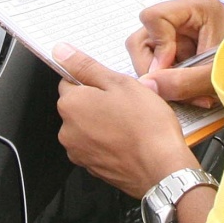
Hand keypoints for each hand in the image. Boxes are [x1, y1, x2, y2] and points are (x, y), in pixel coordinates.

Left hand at [55, 44, 198, 199]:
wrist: (162, 170)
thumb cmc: (146, 127)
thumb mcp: (120, 83)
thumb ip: (86, 66)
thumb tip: (61, 52)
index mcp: (71, 105)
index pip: (70, 81)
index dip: (93, 80)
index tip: (112, 85)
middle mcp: (68, 131)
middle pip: (79, 106)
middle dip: (98, 102)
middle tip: (127, 104)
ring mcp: (79, 153)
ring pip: (88, 128)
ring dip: (104, 123)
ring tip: (131, 124)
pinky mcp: (92, 168)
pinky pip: (97, 147)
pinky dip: (109, 142)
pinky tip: (130, 140)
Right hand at [126, 0, 223, 107]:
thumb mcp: (215, 73)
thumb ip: (182, 81)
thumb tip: (148, 86)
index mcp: (196, 5)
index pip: (152, 17)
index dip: (157, 45)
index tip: (168, 68)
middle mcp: (184, 14)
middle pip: (145, 37)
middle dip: (157, 69)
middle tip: (174, 87)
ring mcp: (181, 31)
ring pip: (150, 55)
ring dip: (166, 79)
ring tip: (190, 92)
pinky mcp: (181, 48)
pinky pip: (163, 66)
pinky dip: (174, 82)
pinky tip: (193, 91)